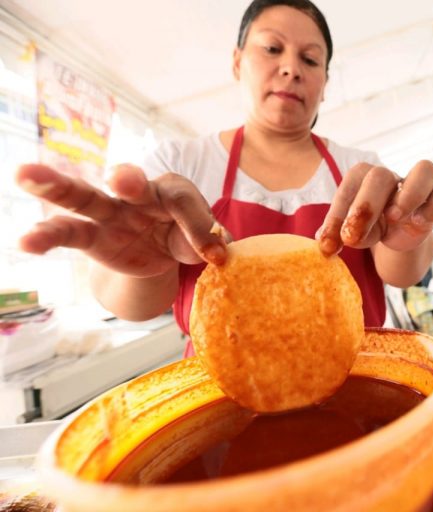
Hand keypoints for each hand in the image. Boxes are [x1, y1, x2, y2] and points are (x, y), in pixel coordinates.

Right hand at [15, 164, 228, 276]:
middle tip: (123, 179)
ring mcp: (111, 213)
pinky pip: (67, 233)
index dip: (199, 228)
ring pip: (84, 197)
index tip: (213, 255)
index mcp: (173, 190)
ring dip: (57, 185)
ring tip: (24, 174)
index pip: (184, 202)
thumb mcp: (204, 239)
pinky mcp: (92, 235)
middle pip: (130, 181)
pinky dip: (46, 236)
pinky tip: (25, 241)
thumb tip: (217, 256)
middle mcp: (138, 194)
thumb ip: (207, 240)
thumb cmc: (186, 235)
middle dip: (128, 179)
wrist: (162, 250)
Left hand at [316, 161, 432, 255]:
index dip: (337, 213)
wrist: (396, 238)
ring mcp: (417, 185)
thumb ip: (337, 234)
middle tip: (353, 236)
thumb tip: (323, 243)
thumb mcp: (350, 232)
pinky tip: (418, 224)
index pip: (350, 184)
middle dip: (365, 206)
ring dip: (409, 194)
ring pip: (425, 169)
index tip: (329, 243)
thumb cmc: (369, 228)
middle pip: (380, 175)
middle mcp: (390, 176)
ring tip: (394, 218)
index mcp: (363, 178)